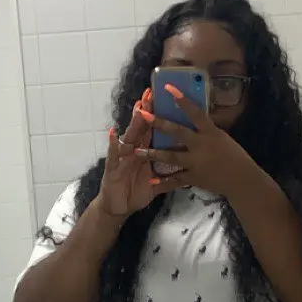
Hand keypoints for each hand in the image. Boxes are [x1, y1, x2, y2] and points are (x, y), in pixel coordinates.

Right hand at [97, 92, 189, 218]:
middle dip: (146, 110)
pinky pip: (114, 154)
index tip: (167, 101)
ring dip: (133, 122)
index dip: (159, 116)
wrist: (117, 209)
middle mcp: (133, 151)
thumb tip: (188, 176)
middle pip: (141, 128)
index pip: (152, 131)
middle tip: (152, 92)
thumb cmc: (135, 195)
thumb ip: (169, 179)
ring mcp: (122, 157)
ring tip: (138, 107)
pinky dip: (114, 144)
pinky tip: (113, 133)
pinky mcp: (113, 167)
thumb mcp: (156, 187)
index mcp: (145, 153)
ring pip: (129, 136)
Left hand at [136, 86, 254, 199]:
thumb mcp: (221, 137)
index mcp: (210, 132)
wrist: (242, 180)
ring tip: (138, 151)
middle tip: (143, 114)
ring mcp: (196, 162)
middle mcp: (201, 146)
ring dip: (153, 153)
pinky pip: (176, 179)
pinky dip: (164, 181)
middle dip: (159, 123)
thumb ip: (205, 130)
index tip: (168, 87)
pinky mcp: (194, 178)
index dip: (182, 99)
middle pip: (178, 132)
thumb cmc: (234, 155)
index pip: (195, 112)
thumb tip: (193, 116)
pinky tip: (151, 180)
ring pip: (171, 156)